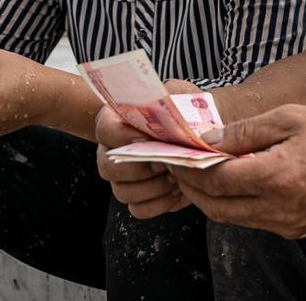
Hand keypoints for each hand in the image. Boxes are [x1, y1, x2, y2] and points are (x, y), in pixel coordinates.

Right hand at [94, 105, 190, 219]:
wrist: (200, 135)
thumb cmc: (187, 112)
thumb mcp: (184, 96)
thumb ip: (179, 100)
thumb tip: (184, 119)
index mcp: (117, 119)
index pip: (104, 128)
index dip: (122, 137)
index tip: (148, 139)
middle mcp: (112, 149)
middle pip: (107, 167)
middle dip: (139, 169)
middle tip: (166, 163)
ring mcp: (122, 176)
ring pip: (122, 192)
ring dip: (152, 188)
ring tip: (176, 178)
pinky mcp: (138, 197)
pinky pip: (138, 209)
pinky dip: (159, 203)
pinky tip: (177, 191)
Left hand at [170, 104, 305, 238]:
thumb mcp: (290, 117)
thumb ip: (245, 131)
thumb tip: (207, 140)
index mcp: (278, 177)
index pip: (215, 179)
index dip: (189, 168)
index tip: (174, 153)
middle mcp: (279, 208)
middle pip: (215, 206)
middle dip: (190, 186)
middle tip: (177, 164)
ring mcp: (286, 223)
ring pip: (230, 217)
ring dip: (209, 197)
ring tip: (198, 171)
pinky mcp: (293, 229)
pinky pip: (251, 219)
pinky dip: (233, 203)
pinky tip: (230, 181)